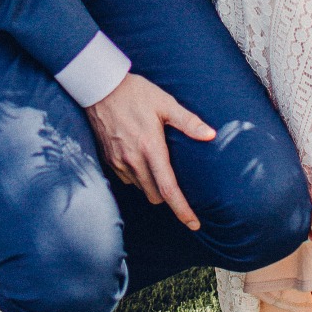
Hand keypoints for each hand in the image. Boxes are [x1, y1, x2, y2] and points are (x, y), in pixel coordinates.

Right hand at [86, 73, 215, 232]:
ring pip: (141, 188)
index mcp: (150, 147)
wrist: (100, 88)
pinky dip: (137, 175)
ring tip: (157, 165)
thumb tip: (211, 135)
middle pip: (155, 196)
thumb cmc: (135, 93)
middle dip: (167, 195)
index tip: (194, 223)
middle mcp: (133, 160)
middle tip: (176, 181)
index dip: (182, 210)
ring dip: (151, 184)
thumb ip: (188, 122)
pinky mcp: (109, 160)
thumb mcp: (165, 103)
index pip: (168, 189)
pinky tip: (141, 158)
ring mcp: (119, 161)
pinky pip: (127, 178)